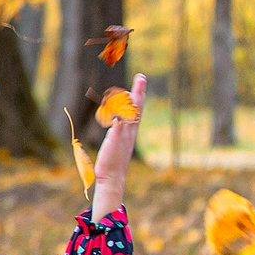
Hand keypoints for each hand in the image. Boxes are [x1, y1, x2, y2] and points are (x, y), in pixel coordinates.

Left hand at [91, 72, 144, 221]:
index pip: (136, 109)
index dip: (139, 94)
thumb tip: (117, 118)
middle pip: (136, 109)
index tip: (141, 79)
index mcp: (130, 130)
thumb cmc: (112, 160)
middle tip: (142, 77)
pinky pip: (117, 131)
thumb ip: (118, 129)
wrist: (112, 177)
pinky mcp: (114, 143)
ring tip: (130, 90)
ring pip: (128, 117)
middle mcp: (129, 132)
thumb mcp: (117, 141)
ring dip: (129, 104)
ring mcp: (122, 137)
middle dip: (139, 92)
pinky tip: (118, 115)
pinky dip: (118, 123)